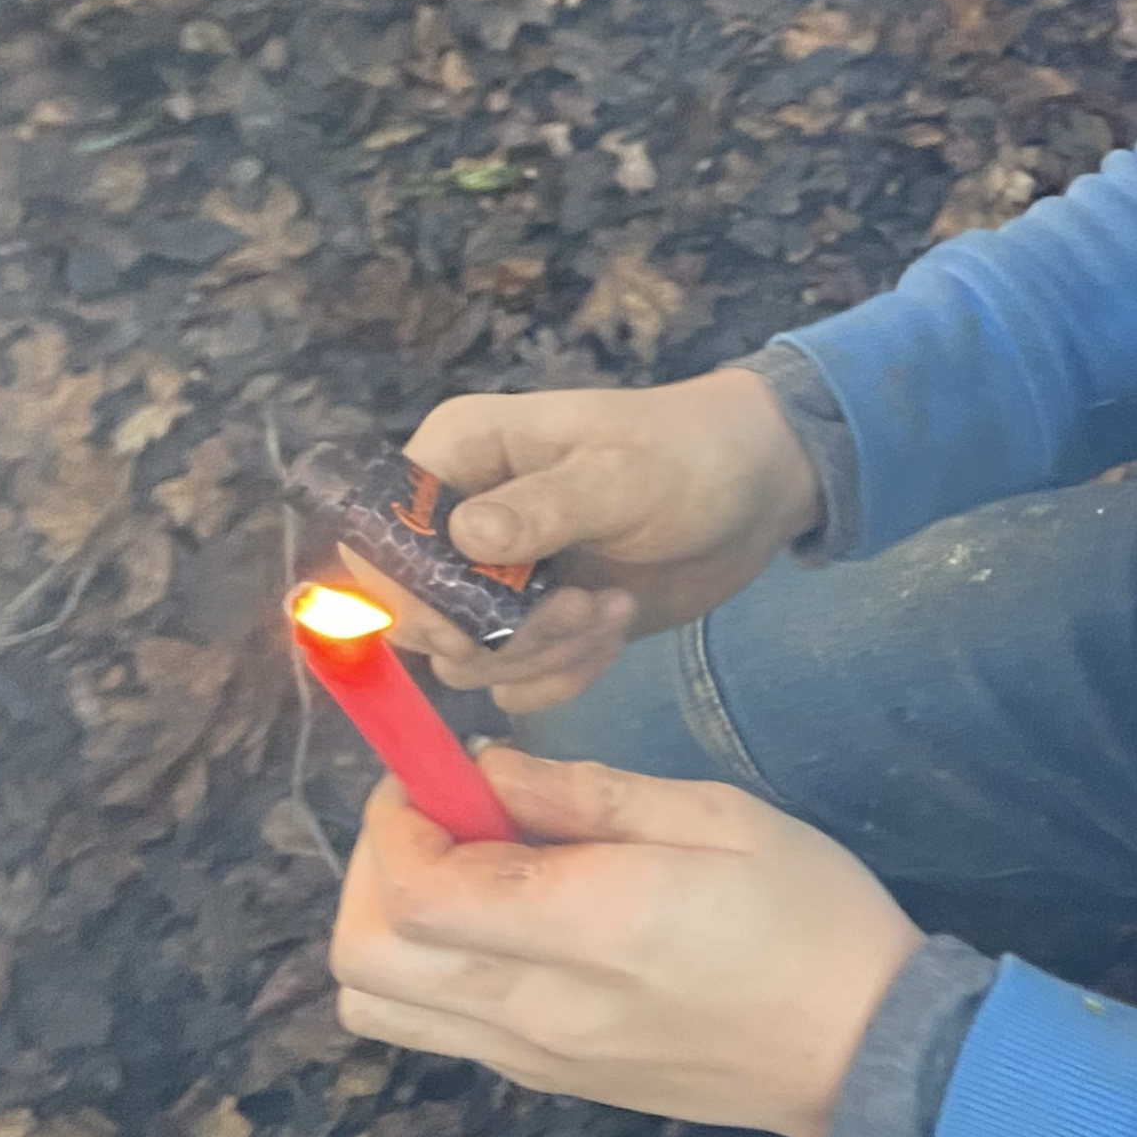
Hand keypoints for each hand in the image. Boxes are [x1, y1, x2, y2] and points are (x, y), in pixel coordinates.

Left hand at [328, 748, 923, 1136]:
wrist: (863, 1052)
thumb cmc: (807, 912)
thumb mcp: (717, 814)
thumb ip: (587, 793)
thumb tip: (484, 771)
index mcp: (589, 927)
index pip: (415, 889)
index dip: (396, 818)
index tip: (438, 770)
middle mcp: (536, 1009)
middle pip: (363, 960)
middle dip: (373, 869)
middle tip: (442, 816)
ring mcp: (533, 1059)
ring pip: (378, 1007)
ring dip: (389, 928)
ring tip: (464, 874)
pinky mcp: (545, 1082)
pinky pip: (437, 1028)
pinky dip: (431, 968)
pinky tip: (509, 925)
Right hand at [336, 367, 821, 713]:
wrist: (759, 489)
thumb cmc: (691, 455)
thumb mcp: (624, 477)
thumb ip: (545, 508)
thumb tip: (466, 539)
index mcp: (458, 455)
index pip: (378, 537)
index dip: (410, 592)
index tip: (475, 621)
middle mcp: (460, 518)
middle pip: (417, 614)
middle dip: (497, 635)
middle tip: (577, 609)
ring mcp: (497, 577)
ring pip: (468, 659)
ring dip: (540, 654)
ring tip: (609, 610)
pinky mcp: (538, 623)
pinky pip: (515, 681)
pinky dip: (562, 673)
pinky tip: (616, 630)